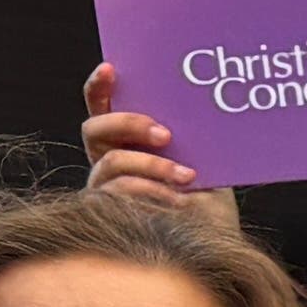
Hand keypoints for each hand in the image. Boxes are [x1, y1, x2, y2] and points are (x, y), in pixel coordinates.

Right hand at [78, 64, 236, 219]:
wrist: (212, 238)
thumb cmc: (208, 195)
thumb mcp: (203, 158)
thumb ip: (188, 132)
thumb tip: (199, 99)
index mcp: (125, 138)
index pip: (101, 106)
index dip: (99, 86)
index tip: (110, 67)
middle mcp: (107, 159)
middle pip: (95, 129)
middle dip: (129, 124)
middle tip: (166, 134)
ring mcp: (104, 186)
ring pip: (114, 163)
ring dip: (153, 165)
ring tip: (188, 176)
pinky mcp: (109, 213)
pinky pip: (121, 193)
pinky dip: (153, 192)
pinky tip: (180, 200)